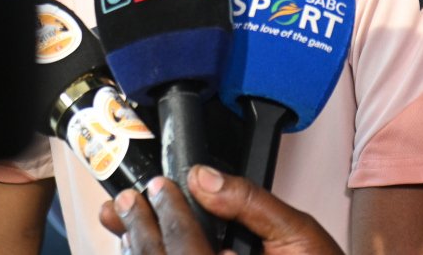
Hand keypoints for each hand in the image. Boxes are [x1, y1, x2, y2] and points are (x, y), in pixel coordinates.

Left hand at [100, 165, 344, 254]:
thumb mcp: (297, 231)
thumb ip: (250, 201)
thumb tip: (204, 176)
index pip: (187, 248)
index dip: (168, 213)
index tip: (158, 186)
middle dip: (138, 231)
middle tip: (125, 202)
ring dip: (137, 252)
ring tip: (125, 223)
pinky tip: (146, 250)